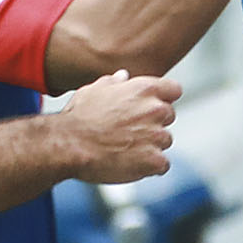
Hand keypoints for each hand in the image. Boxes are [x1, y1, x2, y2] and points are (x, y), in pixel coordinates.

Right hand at [48, 71, 175, 183]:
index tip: (152, 107)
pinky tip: (131, 164)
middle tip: (129, 131)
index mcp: (144, 89)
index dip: (164, 98)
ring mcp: (156, 136)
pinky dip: (150, 167)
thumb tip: (124, 76)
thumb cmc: (79, 117)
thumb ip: (114, 83)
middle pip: (169, 116)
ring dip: (151, 145)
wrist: (69, 145)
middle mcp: (155, 110)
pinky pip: (162, 165)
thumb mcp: (94, 90)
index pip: (174, 90)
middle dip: (154, 123)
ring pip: (165, 141)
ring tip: (125, 149)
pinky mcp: (154, 160)